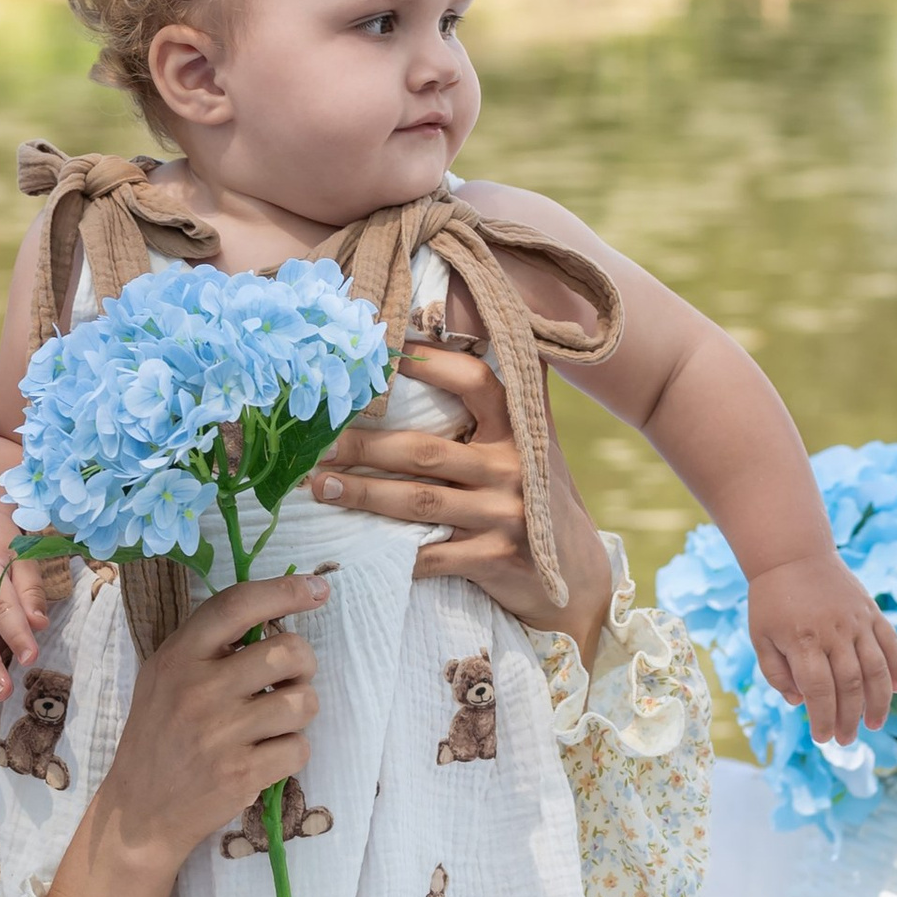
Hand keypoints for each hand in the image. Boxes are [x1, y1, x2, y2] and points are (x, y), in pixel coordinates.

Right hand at [47, 574, 327, 896]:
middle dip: (304, 664)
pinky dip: (292, 751)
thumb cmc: (159, 735)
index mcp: (178, 656)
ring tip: (276, 721)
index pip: (239, 605)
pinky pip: (299, 748)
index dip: (285, 590)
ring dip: (300, 711)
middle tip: (290, 679)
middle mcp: (198, 689)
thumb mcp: (165, 676)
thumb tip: (278, 615)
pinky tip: (266, 755)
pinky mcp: (240, 775)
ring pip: (303, 702)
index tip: (317, 589)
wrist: (140, 811)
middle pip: (288, 652)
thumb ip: (210, 646)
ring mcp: (219, 734)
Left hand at [304, 345, 612, 644]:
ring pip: (419, 501)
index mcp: (520, 429)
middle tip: (319, 441)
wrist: (577, 574)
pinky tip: (352, 548)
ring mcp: (504, 516)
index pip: (474, 382)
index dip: (429, 364)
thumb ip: (520, 389)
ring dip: (363, 494)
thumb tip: (498, 322)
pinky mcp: (493, 560)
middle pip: (425, 450)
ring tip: (320, 485)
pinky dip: (390, 555)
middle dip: (366, 446)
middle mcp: (513, 468)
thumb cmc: (541, 494)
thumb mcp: (539, 440)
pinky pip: (431, 557)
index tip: (382, 352)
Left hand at [749, 555, 896, 747]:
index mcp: (802, 641)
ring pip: (876, 669)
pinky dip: (896, 668)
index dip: (823, 718)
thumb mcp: (760, 637)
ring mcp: (857, 621)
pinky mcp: (871, 611)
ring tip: (875, 724)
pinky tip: (894, 689)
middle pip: (850, 685)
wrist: (793, 553)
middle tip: (847, 739)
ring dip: (878, 701)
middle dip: (849, 718)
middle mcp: (834, 632)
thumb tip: (798, 702)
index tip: (823, 738)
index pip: (819, 690)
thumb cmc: (772, 599)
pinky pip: (890, 644)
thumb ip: (776, 673)